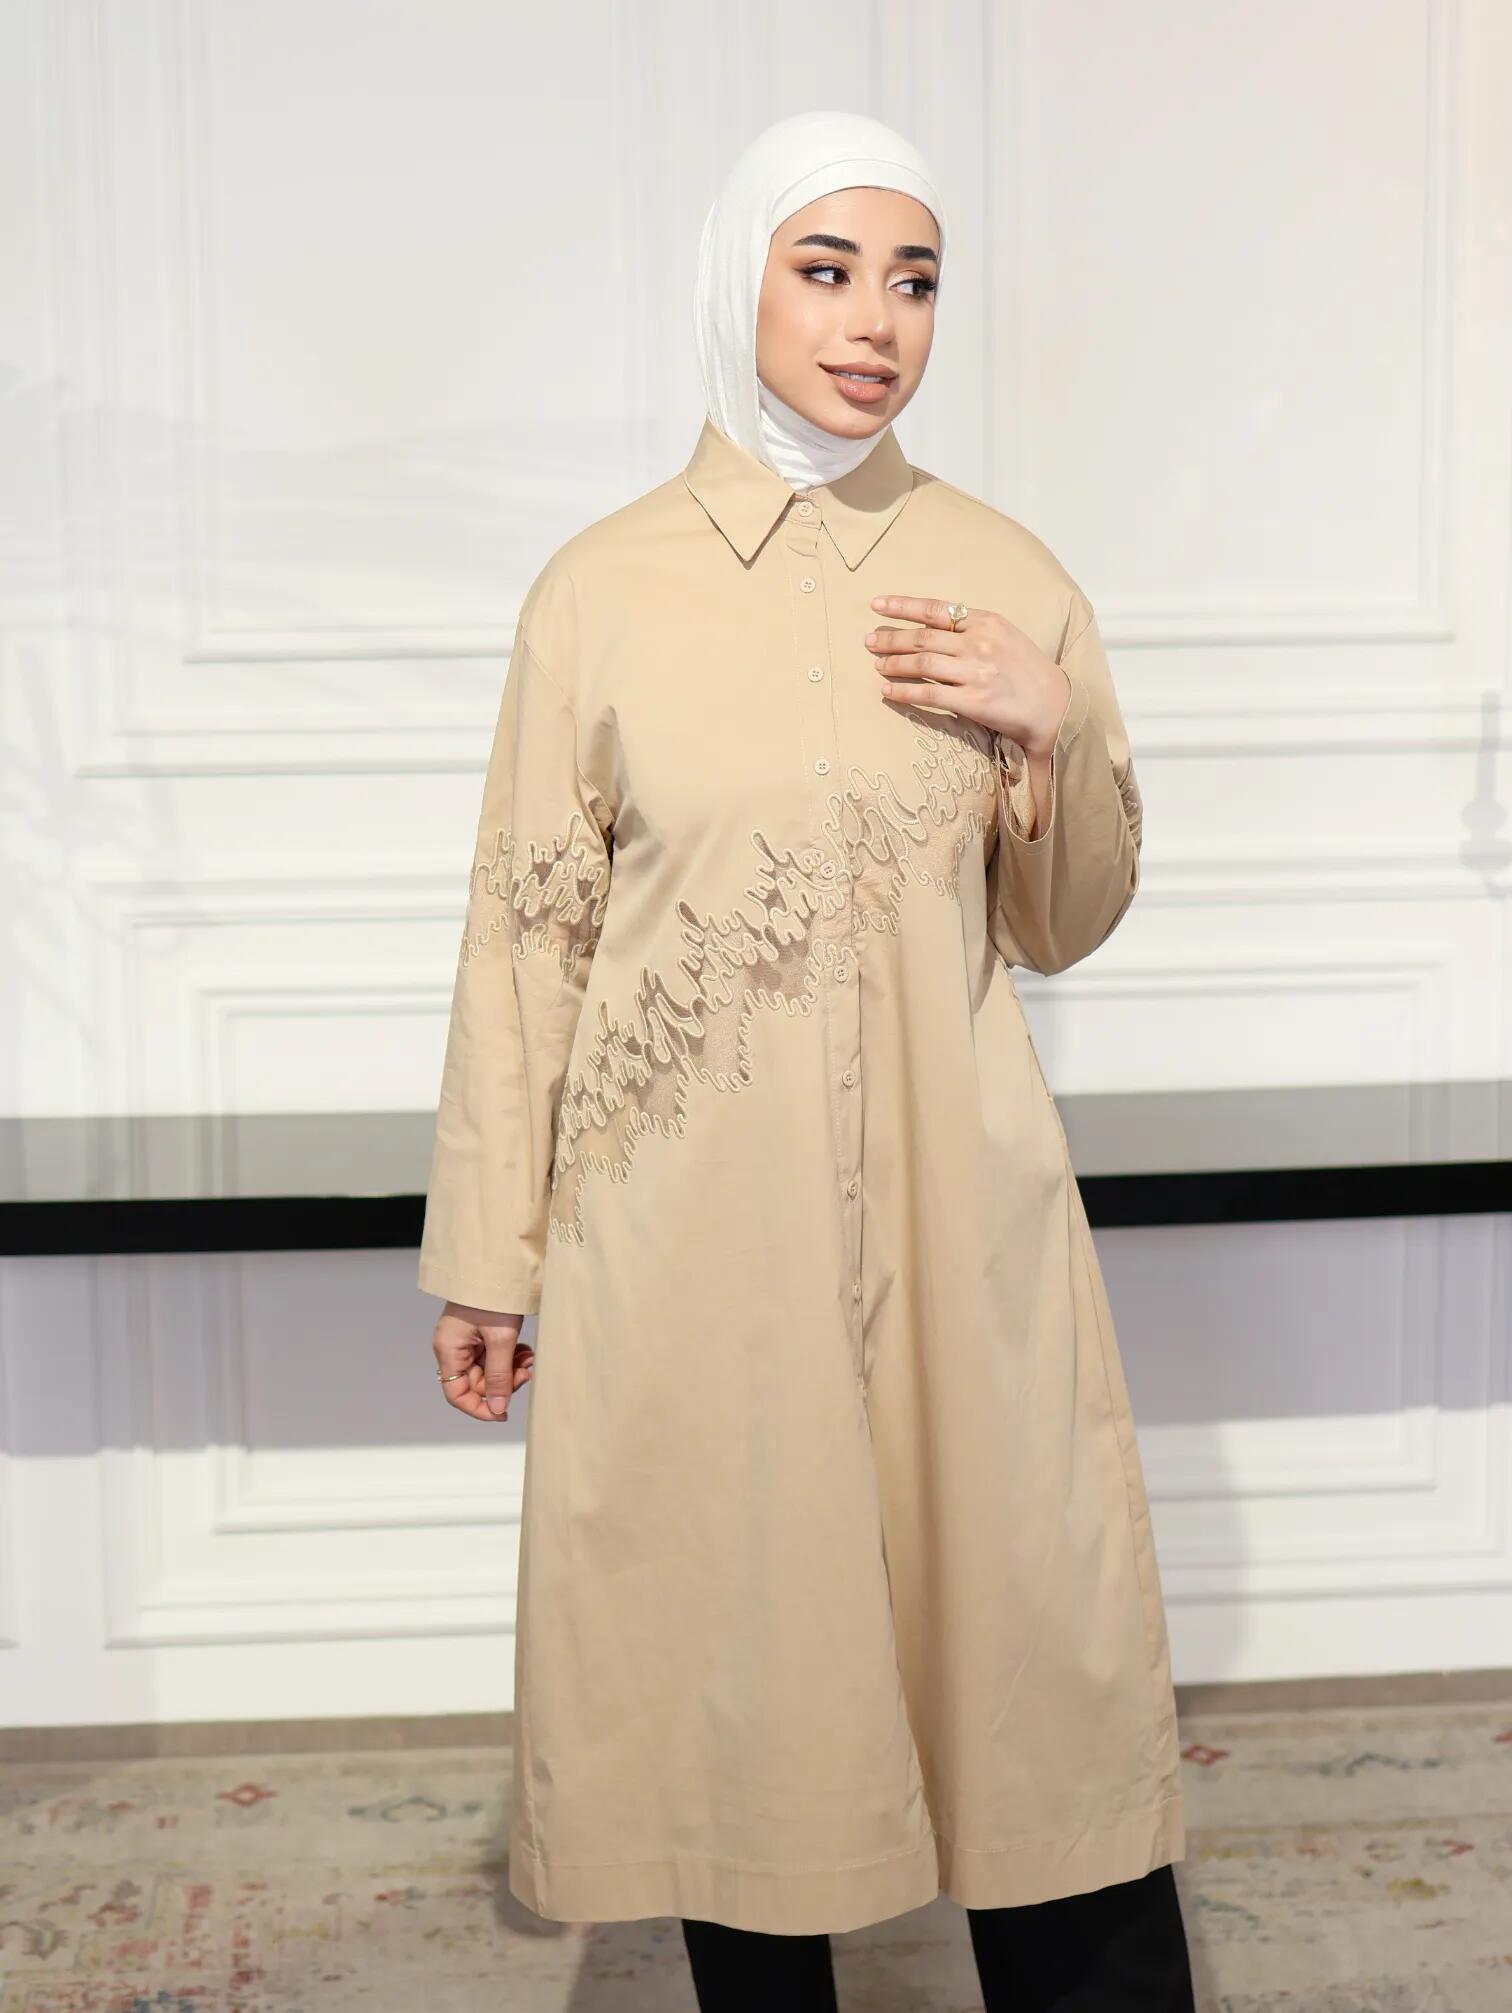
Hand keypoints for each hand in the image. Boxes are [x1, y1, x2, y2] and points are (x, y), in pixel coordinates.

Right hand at [434, 1302, 532, 1421]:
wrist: (499, 1263)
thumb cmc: (494, 1297)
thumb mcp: (501, 1339)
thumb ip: (499, 1377)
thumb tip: (497, 1409)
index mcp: (449, 1349)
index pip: (457, 1394)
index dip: (479, 1408)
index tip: (503, 1413)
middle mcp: (452, 1347)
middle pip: (476, 1383)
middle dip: (502, 1383)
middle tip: (526, 1372)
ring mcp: (465, 1340)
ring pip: (487, 1370)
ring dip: (509, 1370)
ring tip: (529, 1358)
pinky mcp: (478, 1333)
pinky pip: (492, 1356)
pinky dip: (509, 1357)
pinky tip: (524, 1349)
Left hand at [864, 595, 1071, 758]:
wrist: (1054, 706)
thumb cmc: (1027, 670)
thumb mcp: (1005, 635)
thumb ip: (974, 628)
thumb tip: (934, 626)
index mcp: (987, 622)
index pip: (937, 609)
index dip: (903, 606)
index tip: (878, 605)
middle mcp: (979, 643)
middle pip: (923, 637)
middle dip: (891, 638)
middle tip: (868, 641)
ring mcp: (975, 672)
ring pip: (922, 664)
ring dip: (893, 664)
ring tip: (877, 665)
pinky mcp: (973, 701)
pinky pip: (928, 694)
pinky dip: (903, 692)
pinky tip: (887, 691)